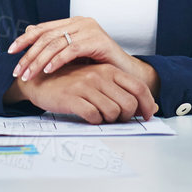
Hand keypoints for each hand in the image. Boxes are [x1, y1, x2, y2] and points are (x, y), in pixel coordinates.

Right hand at [4, 61, 158, 123]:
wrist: (40, 81)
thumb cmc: (71, 83)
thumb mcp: (98, 81)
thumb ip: (121, 90)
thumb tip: (150, 105)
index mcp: (109, 70)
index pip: (139, 87)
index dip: (147, 105)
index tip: (147, 115)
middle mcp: (100, 76)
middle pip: (129, 104)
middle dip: (126, 117)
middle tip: (117, 119)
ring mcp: (86, 86)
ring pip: (113, 112)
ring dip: (109, 120)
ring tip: (99, 116)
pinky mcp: (73, 97)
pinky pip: (94, 116)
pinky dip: (94, 121)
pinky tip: (88, 116)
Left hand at [8, 16, 157, 93]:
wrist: (126, 74)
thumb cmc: (99, 66)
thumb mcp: (73, 56)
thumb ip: (55, 46)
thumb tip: (28, 33)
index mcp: (73, 23)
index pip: (43, 28)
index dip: (25, 39)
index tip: (10, 52)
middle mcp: (81, 22)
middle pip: (47, 36)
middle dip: (29, 54)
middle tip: (18, 71)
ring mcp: (90, 30)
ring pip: (56, 43)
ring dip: (39, 61)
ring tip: (29, 75)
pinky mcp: (98, 41)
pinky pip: (72, 50)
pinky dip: (58, 60)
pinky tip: (48, 71)